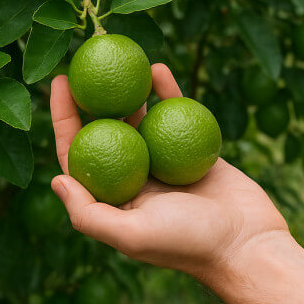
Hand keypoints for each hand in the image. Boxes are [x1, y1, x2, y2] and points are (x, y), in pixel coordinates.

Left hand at [49, 64, 288, 278]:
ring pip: (140, 118)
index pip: (80, 153)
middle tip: (85, 62)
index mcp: (114, 198)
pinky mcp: (193, 147)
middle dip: (92, 97)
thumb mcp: (132, 235)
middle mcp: (134, 178)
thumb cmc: (188, 243)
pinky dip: (165, 92)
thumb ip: (89, 213)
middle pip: (105, 129)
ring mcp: (164, 161)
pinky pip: (174, 113)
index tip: (61, 83)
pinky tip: (156, 69)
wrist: (247, 243)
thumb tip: (56, 179)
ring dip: (128, 90)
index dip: (65, 118)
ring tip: (120, 60)